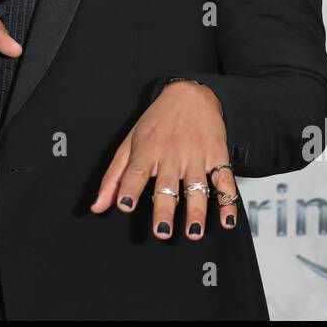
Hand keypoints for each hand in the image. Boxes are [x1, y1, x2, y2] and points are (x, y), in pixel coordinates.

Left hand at [89, 80, 238, 237]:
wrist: (190, 95)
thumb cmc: (157, 122)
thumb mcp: (130, 143)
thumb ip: (114, 177)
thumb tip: (98, 206)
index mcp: (147, 151)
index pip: (135, 172)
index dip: (129, 189)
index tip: (125, 205)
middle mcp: (171, 155)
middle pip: (166, 185)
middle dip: (164, 209)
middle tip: (162, 231)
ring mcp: (195, 156)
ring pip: (196, 187)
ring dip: (196, 211)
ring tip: (194, 232)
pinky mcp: (217, 156)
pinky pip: (224, 181)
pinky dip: (228, 201)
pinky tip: (227, 219)